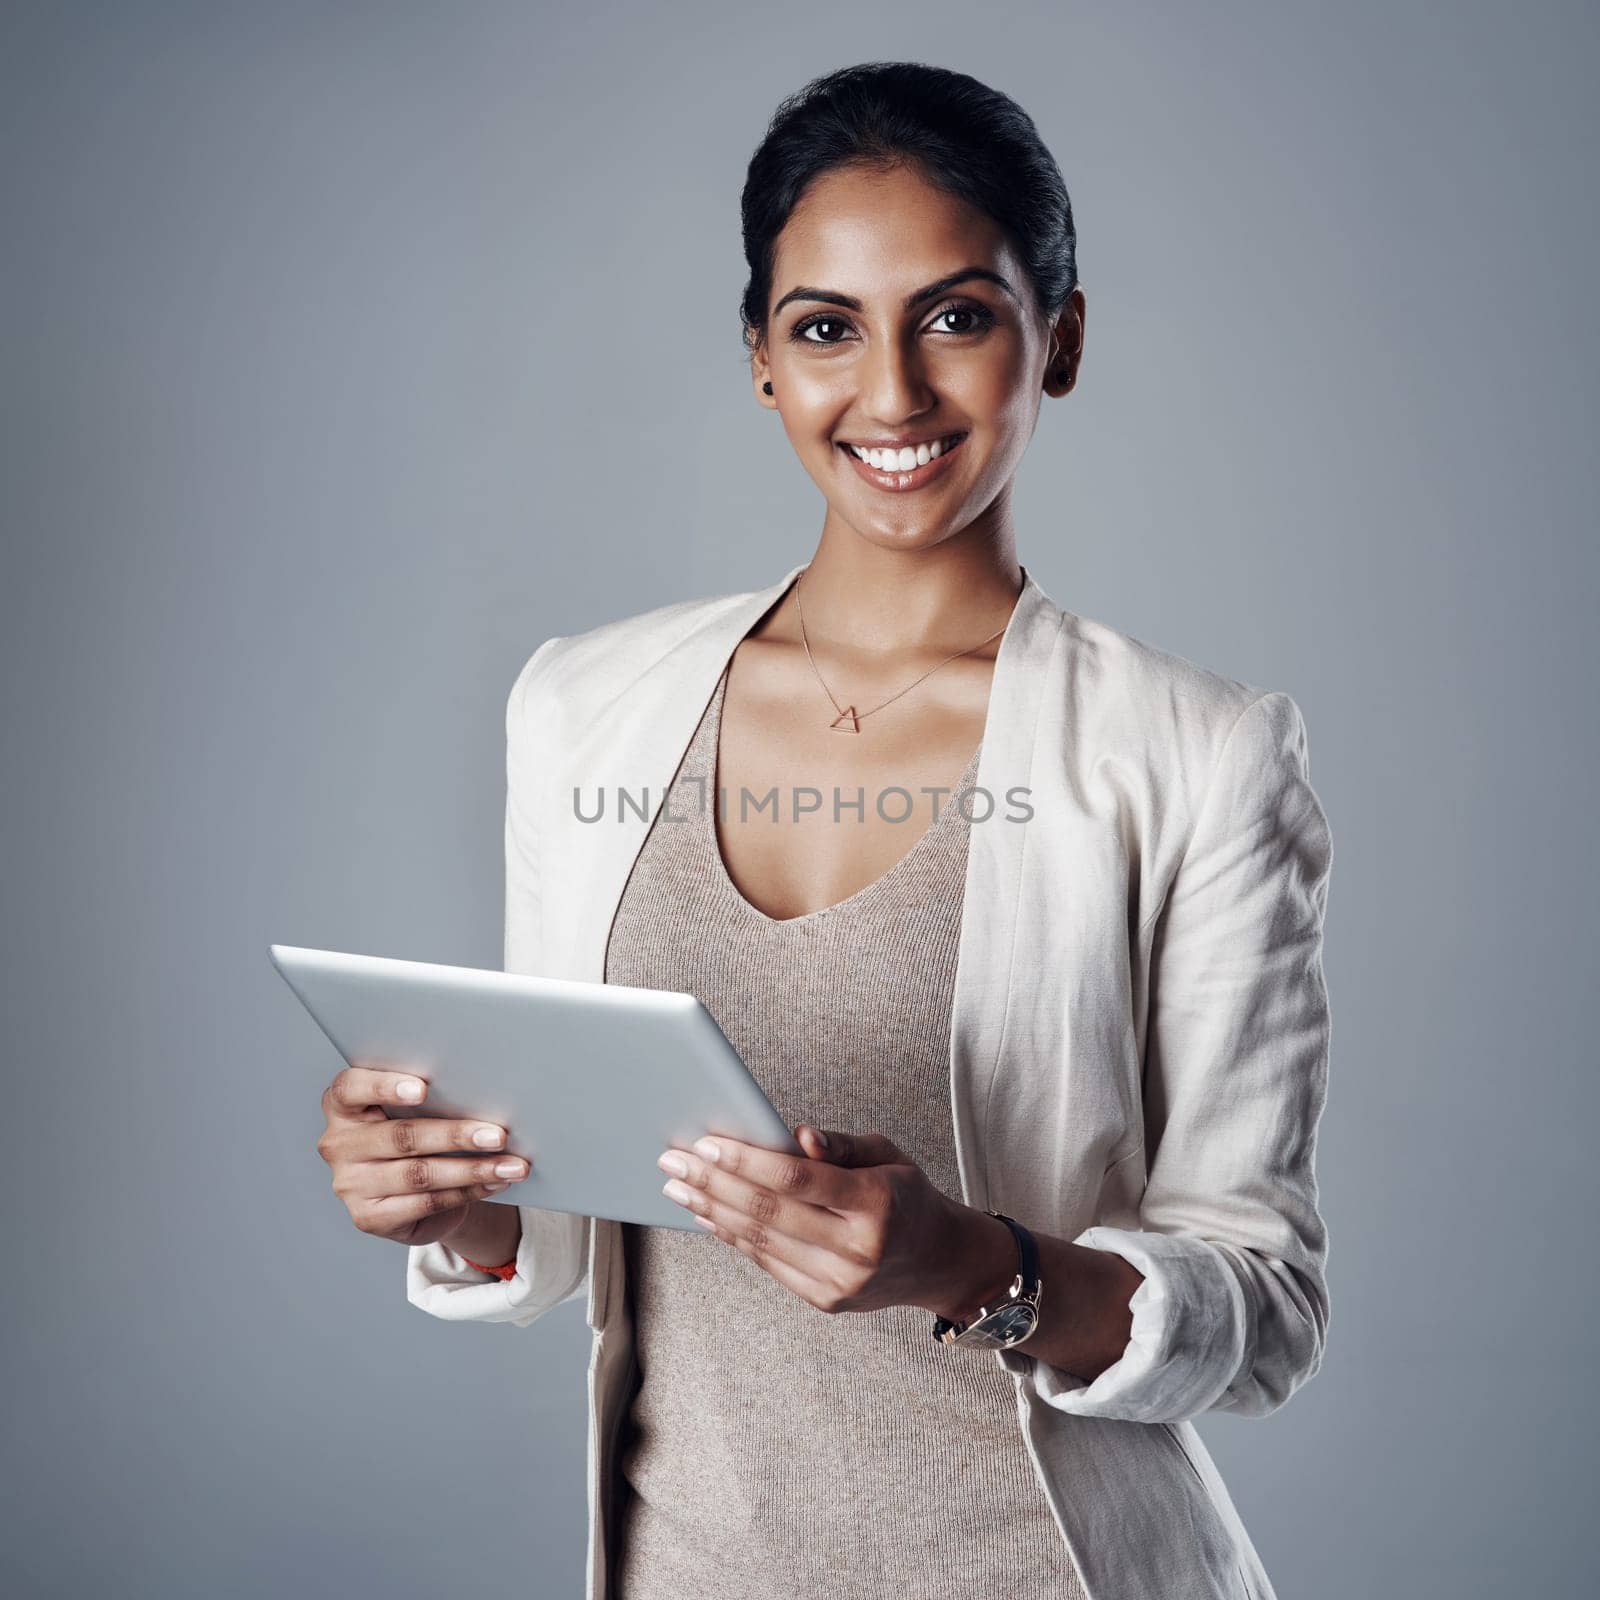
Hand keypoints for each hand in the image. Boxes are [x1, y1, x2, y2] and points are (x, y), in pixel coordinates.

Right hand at [316, 1066, 529, 1247]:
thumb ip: (431, 1096)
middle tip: (497, 1135)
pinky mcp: (368, 1217)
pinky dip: (467, 1192)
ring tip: (511, 1165)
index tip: (422, 1089)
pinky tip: (494, 1183)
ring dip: (472, 1169)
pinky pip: (425, 1203)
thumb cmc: (418, 1130)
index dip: (384, 1086)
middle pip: (401, 1136)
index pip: (350, 1089)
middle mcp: (338, 1144)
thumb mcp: (415, 1109)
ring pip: (419, 1174)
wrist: (412, 1190)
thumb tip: (486, 1091)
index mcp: (342, 1106)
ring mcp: (350, 1184)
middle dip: (455, 1135)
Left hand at [656, 1124, 994, 1316]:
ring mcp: (839, 1282)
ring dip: (711, 1210)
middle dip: (713, 1182)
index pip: (796, 1179)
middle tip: (674, 1160)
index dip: (745, 1160)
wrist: (938, 1260)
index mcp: (876, 1203)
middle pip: (768, 1211)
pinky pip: (767, 1263)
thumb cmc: (906, 1195)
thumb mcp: (886, 1154)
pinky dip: (732, 1236)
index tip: (706, 1142)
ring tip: (678, 1186)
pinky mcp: (824, 1300)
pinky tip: (708, 1213)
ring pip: (760, 1241)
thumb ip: (839, 1145)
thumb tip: (795, 1135)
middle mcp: (857, 1249)